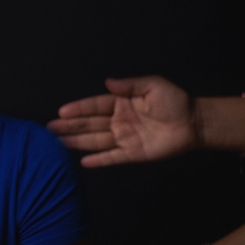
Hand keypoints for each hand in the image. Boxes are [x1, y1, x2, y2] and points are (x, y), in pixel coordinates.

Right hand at [47, 76, 198, 167]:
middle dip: (70, 126)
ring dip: (77, 142)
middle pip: (90, 124)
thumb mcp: (152, 86)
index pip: (95, 105)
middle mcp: (118, 121)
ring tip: (57, 142)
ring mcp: (124, 138)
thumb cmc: (175, 101)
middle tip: (49, 128)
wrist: (195, 123)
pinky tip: (83, 162)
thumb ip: (129, 85)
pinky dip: (99, 160)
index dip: (79, 108)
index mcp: (121, 103)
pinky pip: (112, 157)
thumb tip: (107, 82)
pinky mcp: (133, 154)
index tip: (62, 111)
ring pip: (95, 141)